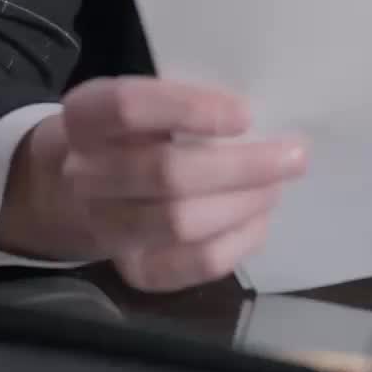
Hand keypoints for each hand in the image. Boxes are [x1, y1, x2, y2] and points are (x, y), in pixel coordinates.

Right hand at [0, 76, 306, 290]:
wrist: (78, 188)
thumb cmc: (134, 132)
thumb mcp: (145, 102)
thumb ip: (187, 103)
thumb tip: (266, 119)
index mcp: (86, 116)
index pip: (129, 108)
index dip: (190, 109)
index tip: (246, 114)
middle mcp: (85, 174)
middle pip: (165, 173)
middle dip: (241, 166)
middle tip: (293, 156)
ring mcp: (106, 227)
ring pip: (180, 222)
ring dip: (243, 203)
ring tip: (277, 186)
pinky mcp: (134, 269)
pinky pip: (191, 263)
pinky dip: (236, 242)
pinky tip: (259, 219)